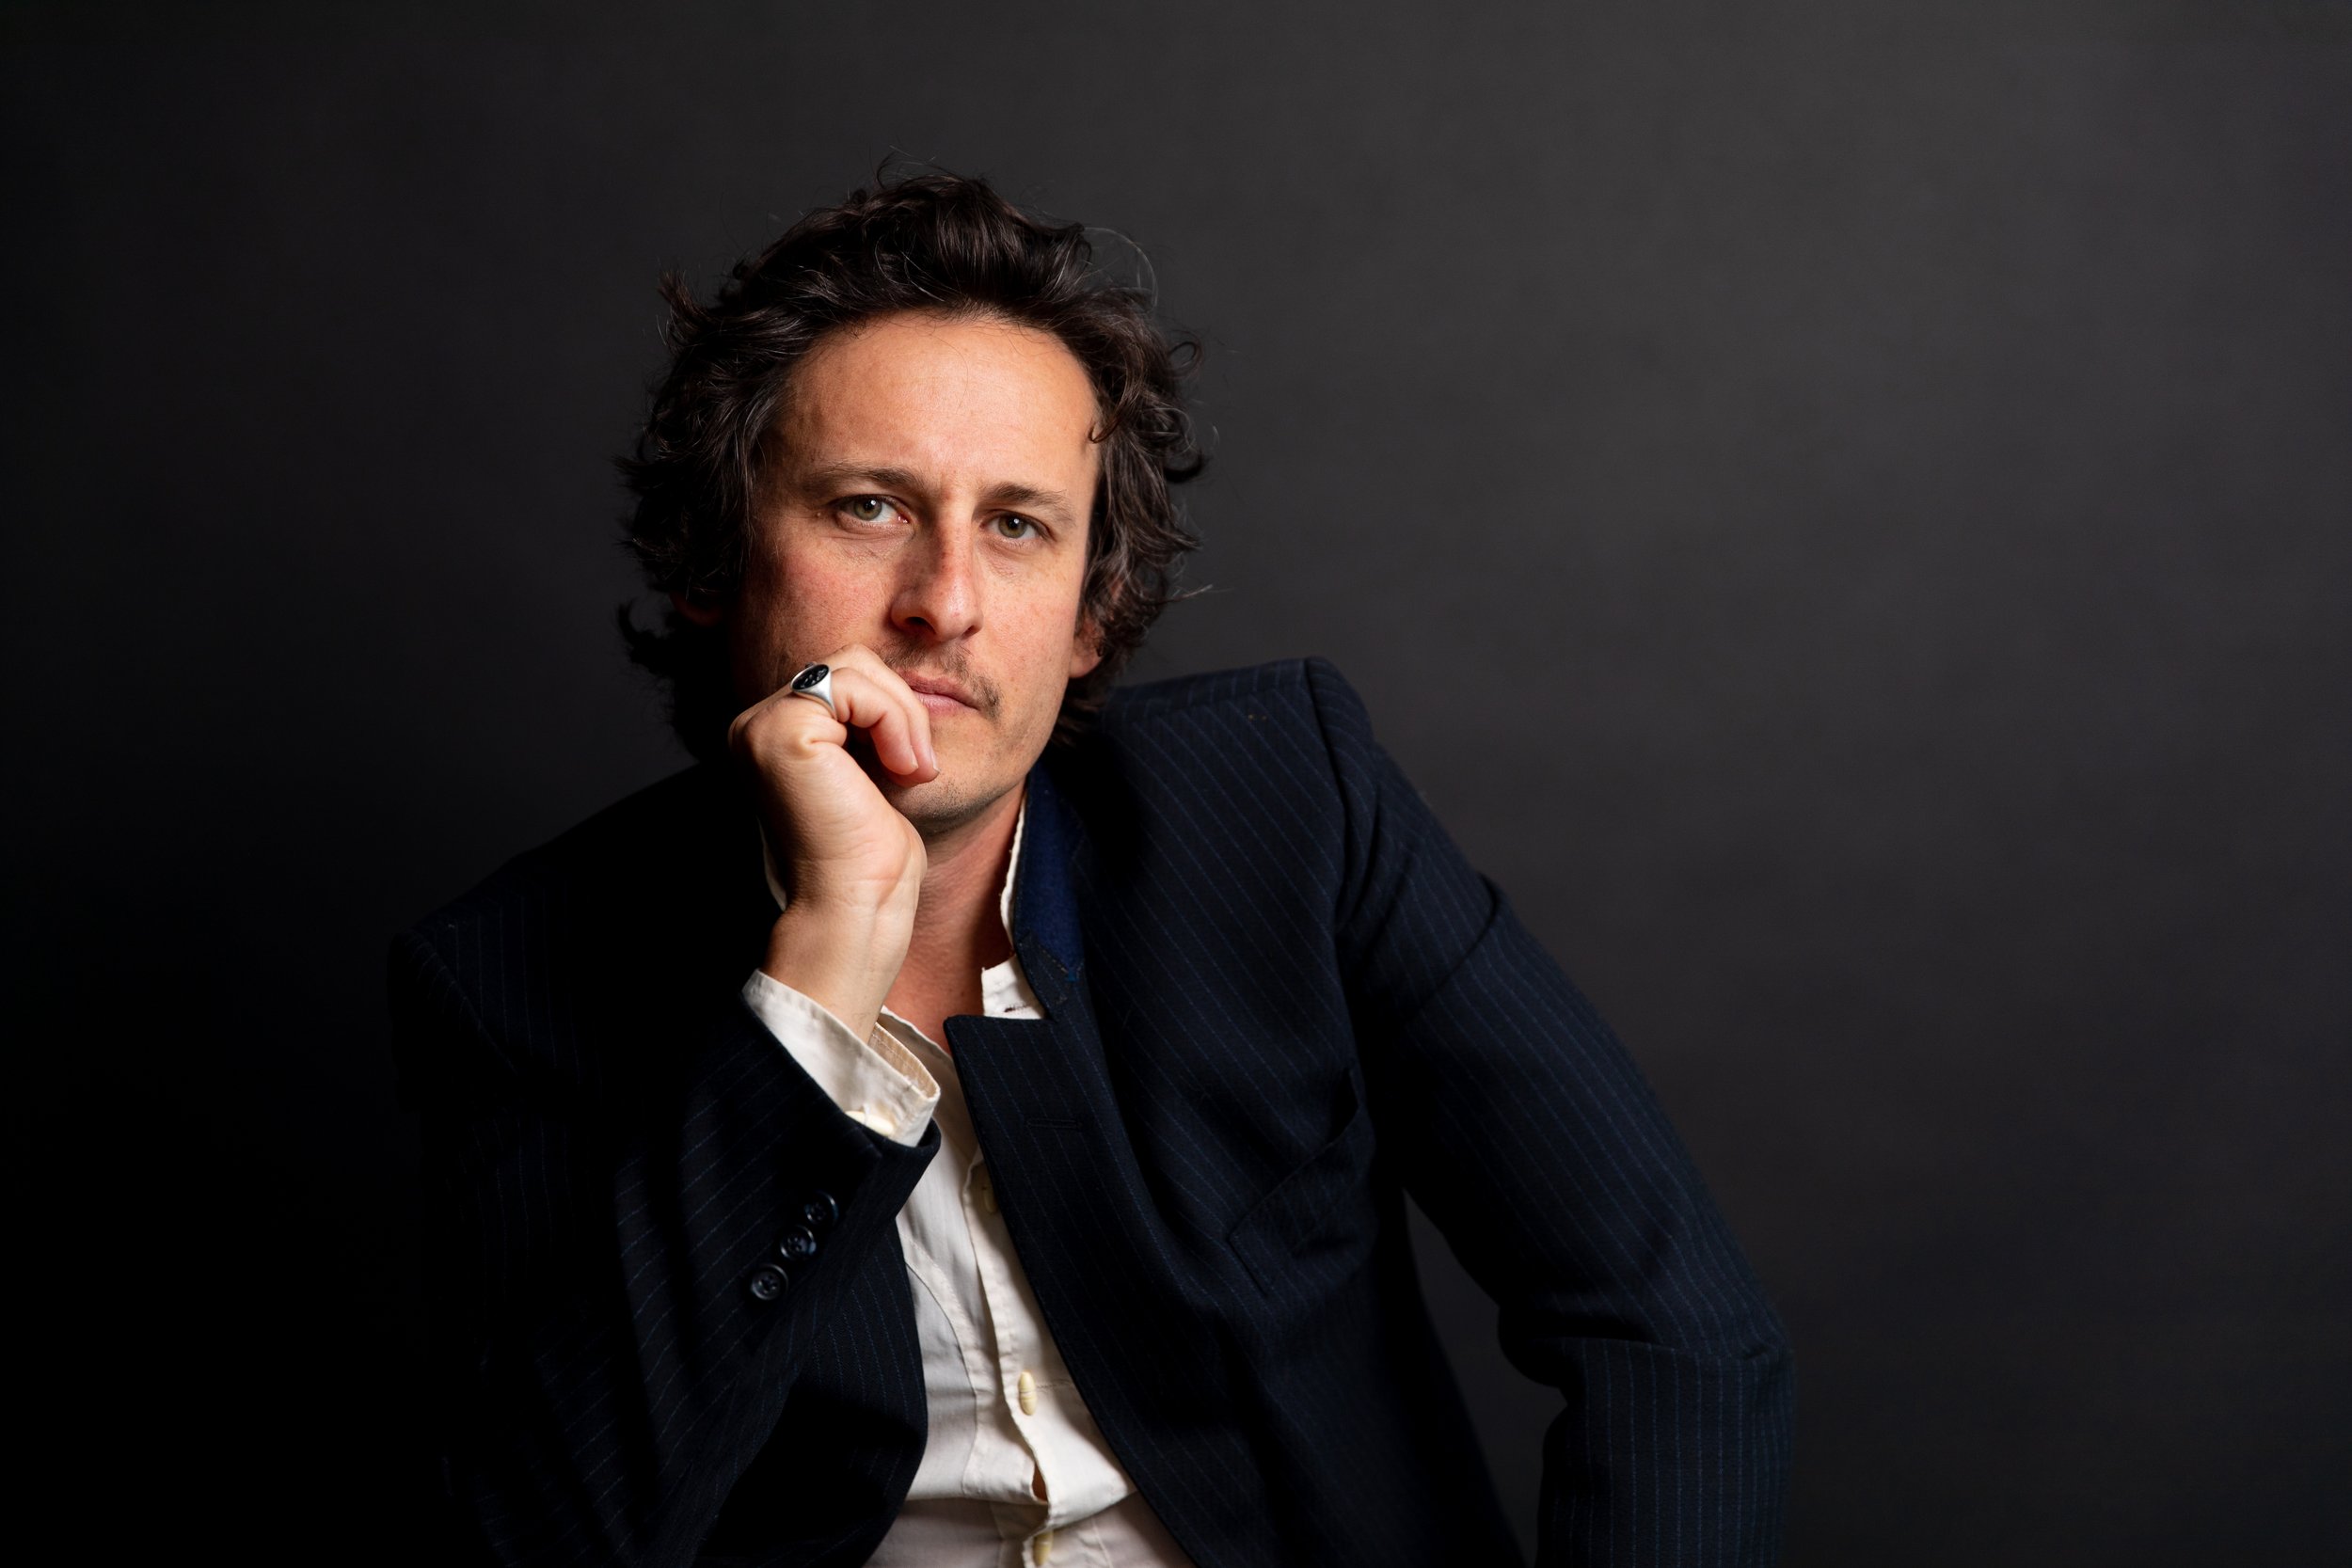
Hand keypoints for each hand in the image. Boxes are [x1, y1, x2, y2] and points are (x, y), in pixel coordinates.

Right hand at [730, 645, 939, 1039]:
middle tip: (918, 770)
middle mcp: (754, 726)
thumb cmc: (870, 855)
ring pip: (857, 667)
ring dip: (904, 717)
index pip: (845, 675)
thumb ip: (868, 721)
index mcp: (772, 734)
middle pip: (851, 661)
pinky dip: (896, 722)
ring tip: (912, 771)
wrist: (855, 908)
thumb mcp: (871, 769)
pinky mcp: (782, 732)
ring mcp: (761, 726)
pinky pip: (856, 688)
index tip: (912, 768)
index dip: (892, 710)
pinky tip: (903, 771)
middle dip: (901, 708)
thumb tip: (896, 677)